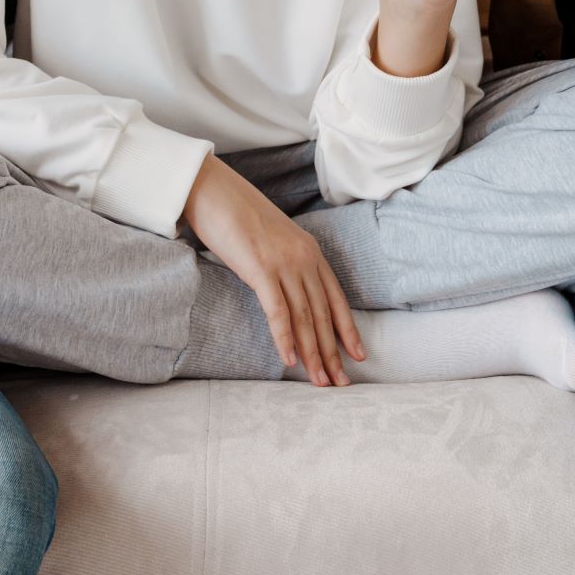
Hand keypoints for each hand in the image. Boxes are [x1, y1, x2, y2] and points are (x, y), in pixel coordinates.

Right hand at [180, 155, 362, 386]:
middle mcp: (303, 259)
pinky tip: (290, 360)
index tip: (358, 356)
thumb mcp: (273, 240)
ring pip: (305, 317)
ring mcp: (283, 264)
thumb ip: (285, 264)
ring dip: (313, 353)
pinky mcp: (261, 270)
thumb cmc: (238, 215)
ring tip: (319, 382)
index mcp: (310, 252)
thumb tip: (286, 291)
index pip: (336, 298)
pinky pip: (277, 311)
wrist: (215, 191)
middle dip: (333, 352)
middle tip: (341, 383)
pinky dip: (285, 338)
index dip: (348, 330)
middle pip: (323, 314)